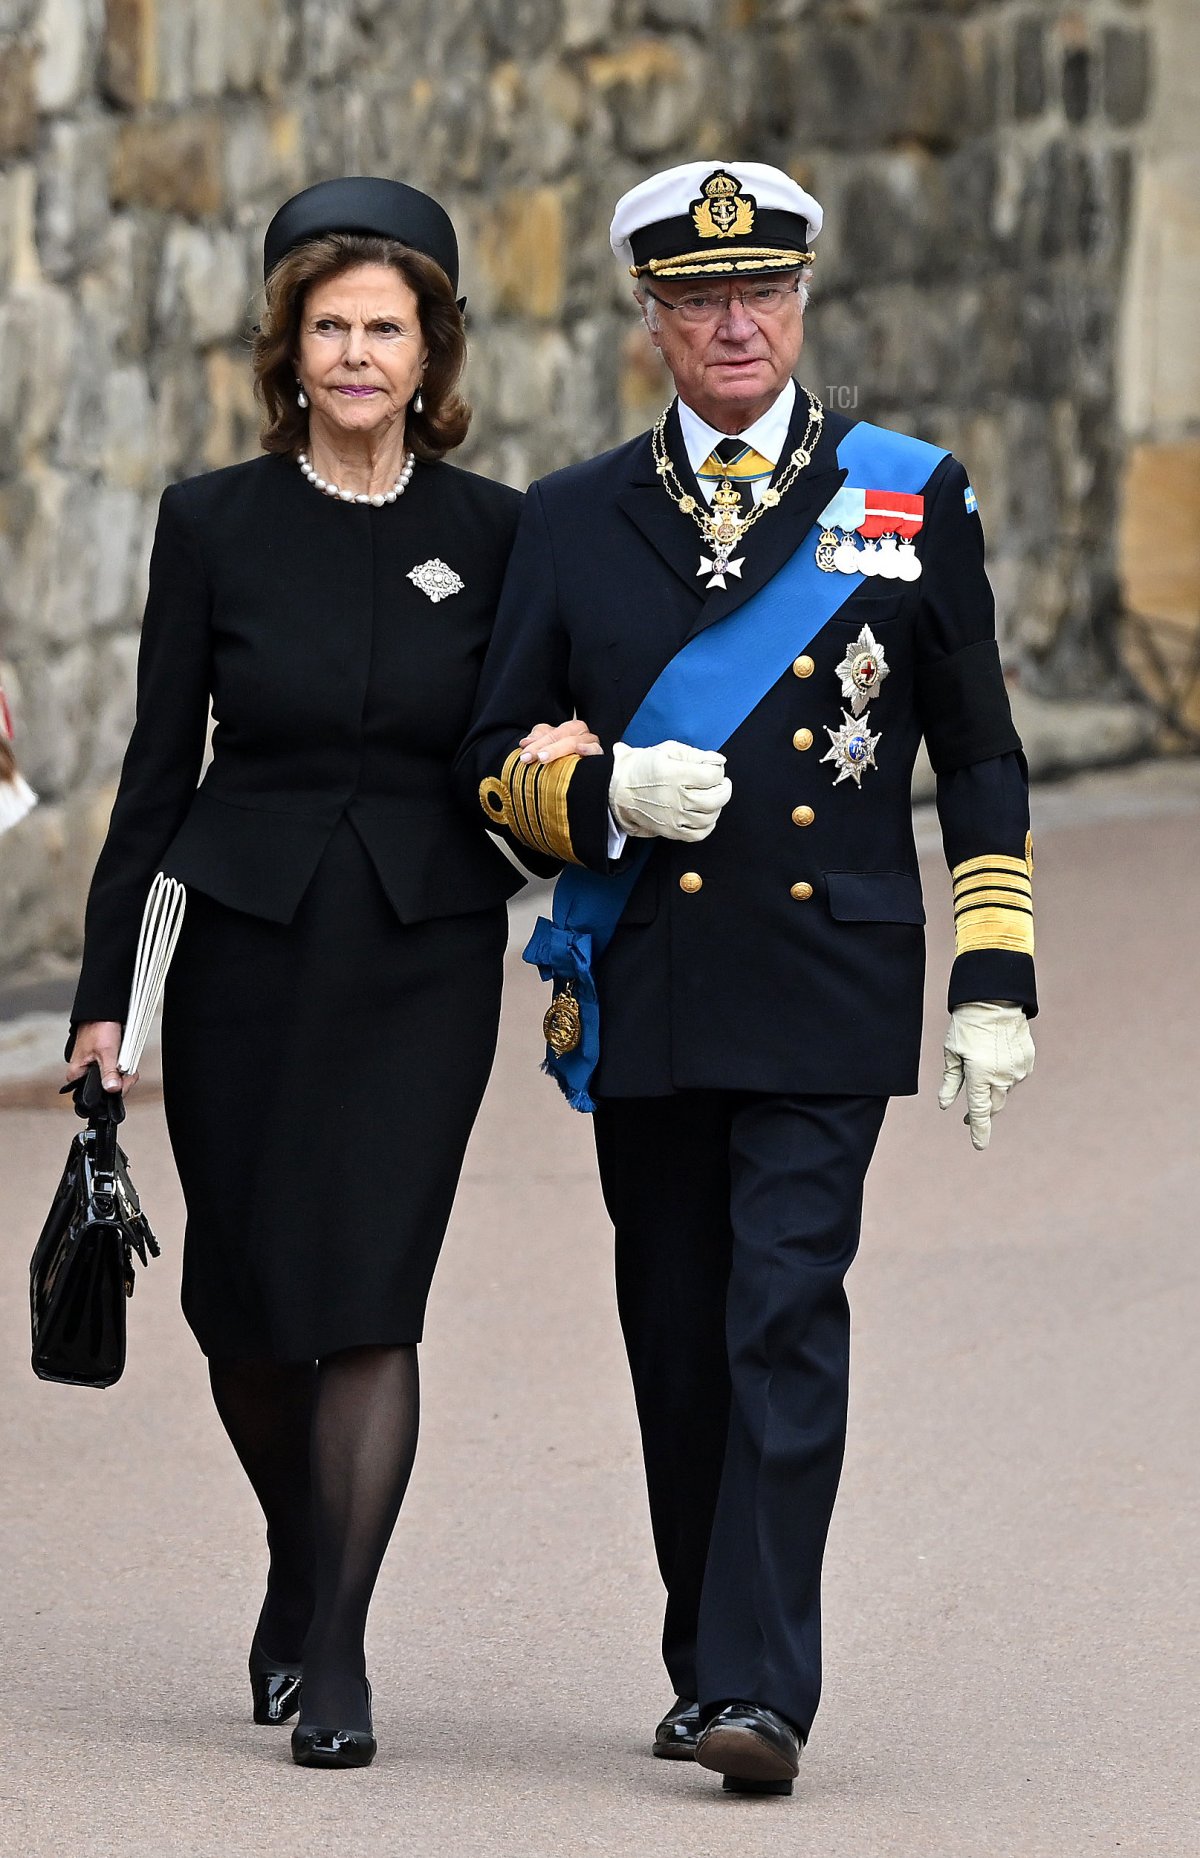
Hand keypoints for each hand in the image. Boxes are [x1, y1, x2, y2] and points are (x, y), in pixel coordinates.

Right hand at [65, 1021, 135, 1095]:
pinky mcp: (102, 1062)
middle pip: (107, 1088)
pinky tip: (124, 1057)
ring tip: (124, 1058)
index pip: (97, 1095)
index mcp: (76, 1075)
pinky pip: (115, 1070)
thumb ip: (109, 1073)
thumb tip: (112, 1089)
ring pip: (113, 1080)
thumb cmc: (97, 1027)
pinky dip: (123, 1065)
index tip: (124, 1082)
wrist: (102, 1011)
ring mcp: (94, 1068)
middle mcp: (83, 1074)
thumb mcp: (106, 1052)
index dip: (114, 1091)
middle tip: (127, 1068)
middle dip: (121, 1080)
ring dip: (123, 1072)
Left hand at [518, 720, 602, 764]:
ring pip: (573, 742)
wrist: (588, 782)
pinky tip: (579, 751)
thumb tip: (524, 743)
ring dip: (557, 749)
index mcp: (568, 730)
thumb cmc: (566, 765)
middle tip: (527, 757)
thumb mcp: (549, 752)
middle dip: (542, 746)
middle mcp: (580, 734)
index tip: (523, 754)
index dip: (535, 742)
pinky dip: (588, 749)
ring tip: (543, 758)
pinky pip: (596, 750)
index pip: (549, 732)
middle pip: (560, 734)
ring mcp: (591, 743)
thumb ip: (537, 743)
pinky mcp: (600, 756)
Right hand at [608, 740, 731, 841]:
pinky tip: (705, 815)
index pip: (713, 775)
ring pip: (710, 816)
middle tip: (721, 783)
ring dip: (717, 806)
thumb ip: (696, 754)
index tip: (712, 768)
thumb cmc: (642, 767)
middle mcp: (677, 798)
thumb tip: (719, 761)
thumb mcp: (667, 749)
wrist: (618, 790)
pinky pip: (699, 834)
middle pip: (716, 798)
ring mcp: (674, 817)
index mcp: (676, 774)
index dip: (717, 770)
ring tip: (711, 797)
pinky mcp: (671, 830)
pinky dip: (708, 825)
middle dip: (724, 789)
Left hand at [938, 1002, 1033, 1150]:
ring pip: (1004, 1090)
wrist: (996, 1001)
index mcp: (980, 1076)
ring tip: (981, 1066)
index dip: (978, 1130)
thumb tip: (946, 1105)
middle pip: (993, 1105)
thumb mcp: (952, 1052)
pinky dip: (1004, 1075)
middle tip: (967, 1116)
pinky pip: (1014, 1077)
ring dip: (992, 1089)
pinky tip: (996, 1060)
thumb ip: (950, 1082)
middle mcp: (1002, 1077)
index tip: (979, 1146)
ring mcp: (1018, 1070)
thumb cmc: (968, 1025)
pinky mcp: (1027, 1062)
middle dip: (982, 1111)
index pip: (979, 1112)